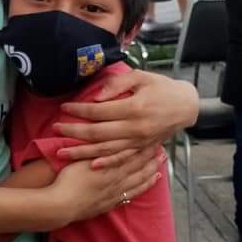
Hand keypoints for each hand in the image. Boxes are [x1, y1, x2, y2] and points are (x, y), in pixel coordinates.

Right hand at [41, 146, 163, 228]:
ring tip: (161, 167)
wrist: (62, 205)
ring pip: (138, 181)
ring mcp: (115, 193)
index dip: (143, 146)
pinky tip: (148, 185)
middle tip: (163, 150)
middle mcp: (116, 179)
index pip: (131, 153)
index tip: (154, 137)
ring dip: (150, 173)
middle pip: (138, 167)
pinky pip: (131, 194)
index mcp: (109, 167)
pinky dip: (142, 188)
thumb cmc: (68, 179)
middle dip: (151, 158)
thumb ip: (93, 148)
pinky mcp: (110, 204)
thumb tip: (104, 136)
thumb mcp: (80, 158)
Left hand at [55, 71, 198, 165]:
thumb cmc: (162, 87)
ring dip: (82, 152)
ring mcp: (138, 141)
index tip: (64, 108)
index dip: (79, 110)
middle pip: (97, 133)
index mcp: (134, 108)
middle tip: (55, 129)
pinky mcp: (142, 148)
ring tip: (61, 152)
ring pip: (105, 150)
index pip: (99, 111)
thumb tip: (95, 97)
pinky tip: (89, 164)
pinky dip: (105, 163)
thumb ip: (117, 84)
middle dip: (73, 132)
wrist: (186, 106)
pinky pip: (121, 159)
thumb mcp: (141, 77)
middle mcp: (135, 128)